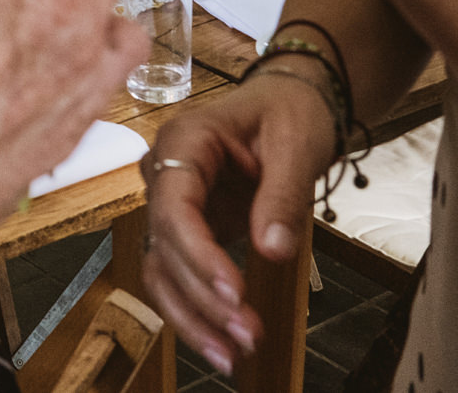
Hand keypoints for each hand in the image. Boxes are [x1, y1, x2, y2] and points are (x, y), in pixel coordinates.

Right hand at [141, 71, 337, 374]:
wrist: (290, 104)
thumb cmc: (290, 112)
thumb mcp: (296, 146)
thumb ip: (282, 196)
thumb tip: (271, 250)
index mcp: (184, 141)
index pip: (174, 205)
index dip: (198, 253)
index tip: (233, 290)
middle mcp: (165, 173)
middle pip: (164, 243)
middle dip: (203, 294)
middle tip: (247, 333)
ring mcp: (171, 202)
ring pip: (161, 267)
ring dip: (193, 314)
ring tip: (233, 353)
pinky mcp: (188, 229)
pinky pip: (177, 274)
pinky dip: (195, 311)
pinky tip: (220, 344)